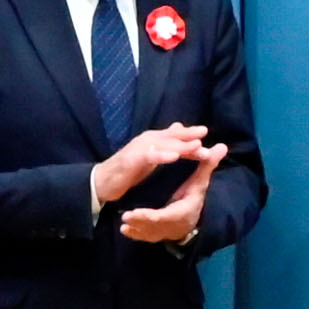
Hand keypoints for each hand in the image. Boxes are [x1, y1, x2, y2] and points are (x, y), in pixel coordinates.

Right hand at [92, 122, 212, 205]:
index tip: (207, 134)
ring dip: (181, 145)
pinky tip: (174, 157)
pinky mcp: (131, 160)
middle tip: (205, 133)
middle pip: (172, 136)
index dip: (190, 135)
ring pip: (164, 144)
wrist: (102, 182)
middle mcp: (147, 140)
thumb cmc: (127, 169)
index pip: (175, 135)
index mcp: (153, 140)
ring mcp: (139, 149)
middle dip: (189, 135)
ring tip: (197, 145)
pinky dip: (162, 156)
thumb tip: (178, 126)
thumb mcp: (150, 155)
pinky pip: (149, 156)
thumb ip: (164, 142)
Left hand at [116, 142, 225, 244]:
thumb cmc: (193, 199)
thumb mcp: (200, 184)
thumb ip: (207, 166)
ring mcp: (163, 232)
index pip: (165, 215)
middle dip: (140, 222)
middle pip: (155, 226)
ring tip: (123, 224)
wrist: (190, 220)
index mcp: (183, 212)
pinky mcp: (155, 235)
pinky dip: (135, 235)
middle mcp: (172, 225)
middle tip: (126, 217)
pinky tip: (124, 230)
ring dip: (136, 229)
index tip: (133, 212)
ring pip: (148, 233)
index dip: (150, 215)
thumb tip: (222, 146)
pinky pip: (144, 237)